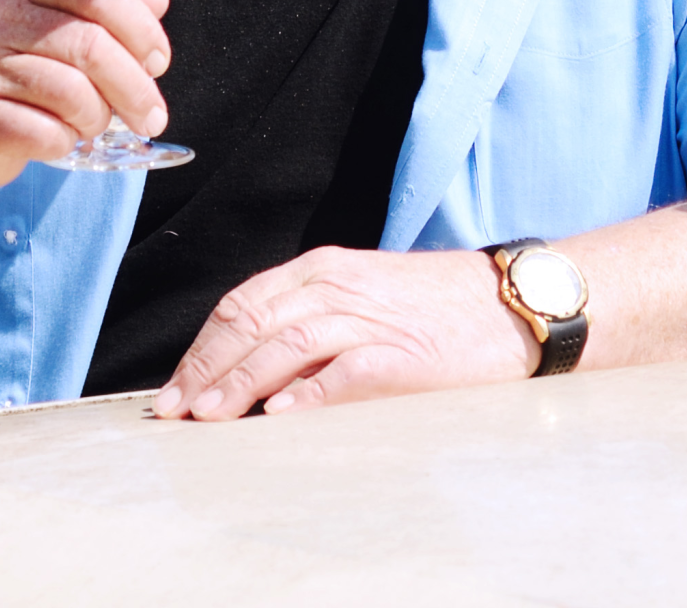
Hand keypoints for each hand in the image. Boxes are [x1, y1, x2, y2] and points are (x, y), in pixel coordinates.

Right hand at [0, 0, 171, 189]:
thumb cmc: (2, 72)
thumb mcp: (52, 29)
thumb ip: (104, 12)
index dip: (140, 29)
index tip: (159, 61)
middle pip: (89, 44)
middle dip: (134, 85)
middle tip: (151, 114)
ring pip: (70, 91)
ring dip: (97, 116)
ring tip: (94, 124)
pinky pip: (43, 131)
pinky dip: (64, 140)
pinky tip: (58, 138)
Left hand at [152, 246, 538, 420]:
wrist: (511, 304)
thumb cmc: (436, 306)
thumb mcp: (364, 294)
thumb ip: (310, 317)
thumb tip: (248, 365)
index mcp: (326, 269)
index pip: (243, 303)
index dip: (202, 347)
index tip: (175, 387)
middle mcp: (341, 285)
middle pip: (254, 321)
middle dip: (206, 368)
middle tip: (175, 411)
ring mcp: (372, 316)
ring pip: (287, 343)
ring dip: (240, 382)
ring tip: (210, 417)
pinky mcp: (404, 354)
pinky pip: (346, 370)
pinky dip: (310, 392)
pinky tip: (281, 413)